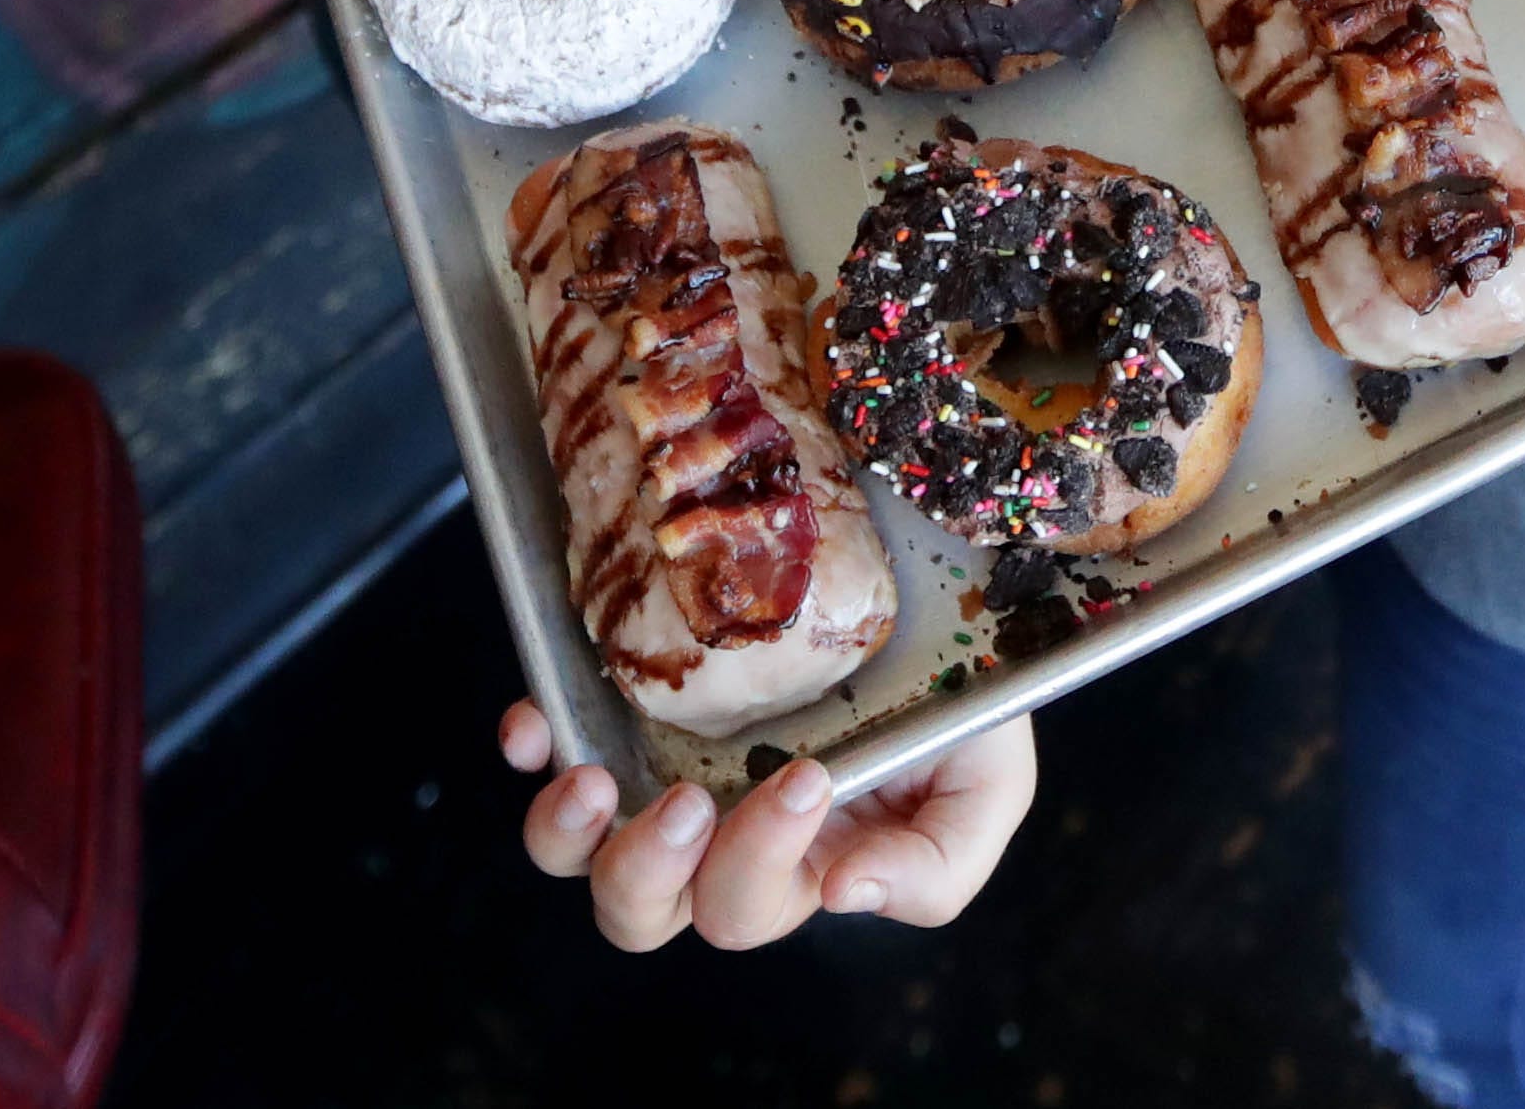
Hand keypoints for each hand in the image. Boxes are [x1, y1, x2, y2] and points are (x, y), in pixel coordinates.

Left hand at [499, 695, 1035, 950]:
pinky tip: (535, 722)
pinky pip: (552, 756)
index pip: (748, 906)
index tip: (813, 776)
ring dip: (568, 834)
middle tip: (693, 802)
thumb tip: (845, 892)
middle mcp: (712, 843)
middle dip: (652, 869)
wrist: (954, 614)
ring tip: (593, 782)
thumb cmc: (966, 713)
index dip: (762, 860)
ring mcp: (661, 779)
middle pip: (642, 911)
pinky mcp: (628, 713)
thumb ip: (934, 866)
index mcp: (795, 872)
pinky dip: (535, 749)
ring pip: (580, 857)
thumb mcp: (989, 791)